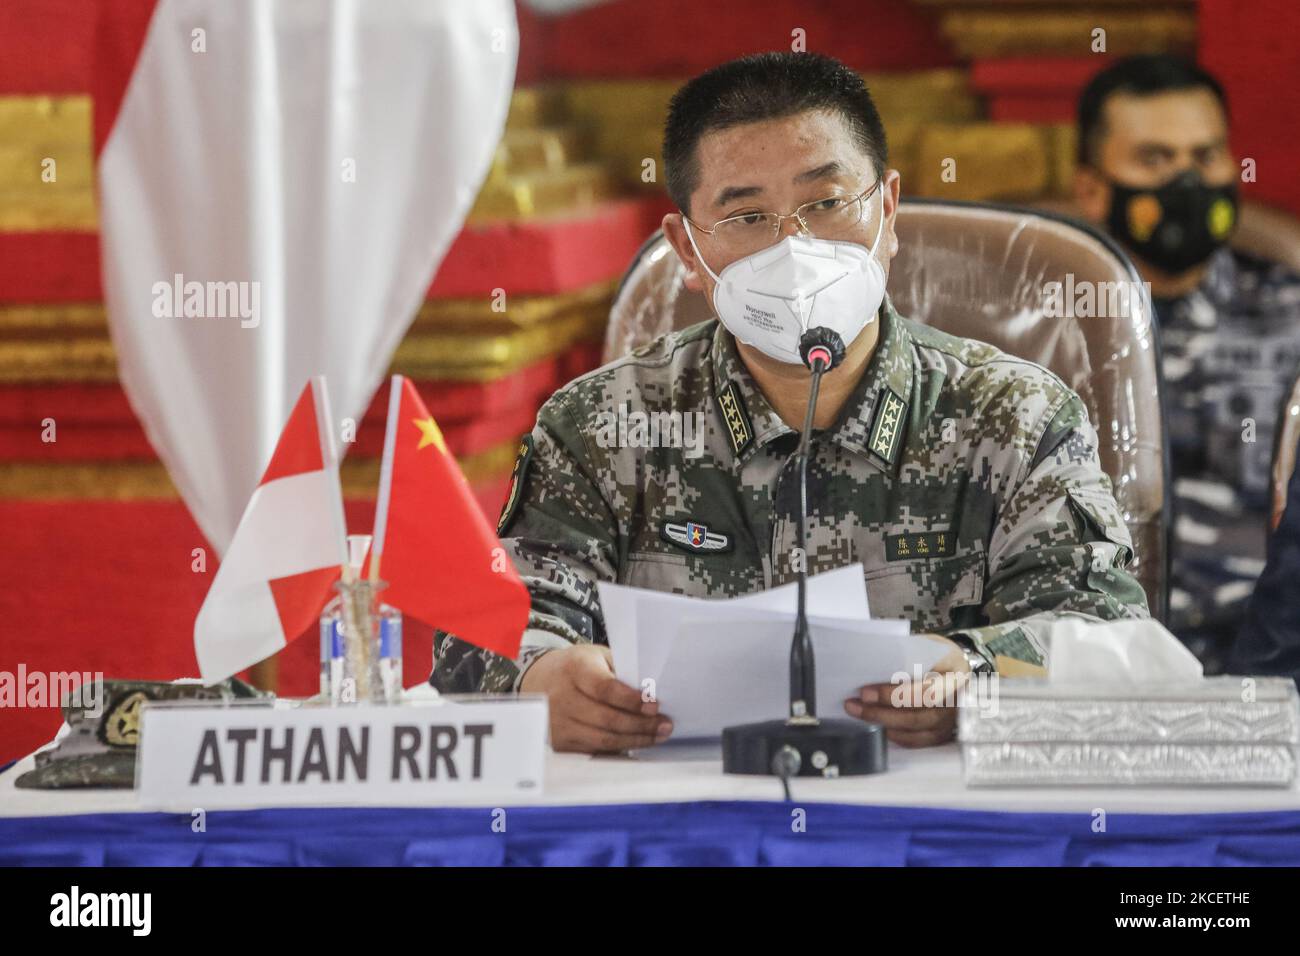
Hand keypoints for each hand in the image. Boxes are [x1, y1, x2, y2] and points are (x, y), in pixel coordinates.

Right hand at [519, 644, 672, 753]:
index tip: (655, 705)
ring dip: (635, 740)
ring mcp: (558, 723)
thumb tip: (653, 693)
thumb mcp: (598, 657)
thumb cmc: (579, 667)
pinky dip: (619, 748)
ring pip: (603, 739)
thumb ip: (622, 671)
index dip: (631, 700)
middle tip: (665, 724)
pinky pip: (595, 749)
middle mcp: (562, 696)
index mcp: (575, 668)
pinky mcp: (560, 742)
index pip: (604, 688)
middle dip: (641, 725)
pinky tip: (637, 743)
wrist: (541, 680)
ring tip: (658, 735)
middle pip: (606, 718)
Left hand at [843, 635, 970, 747]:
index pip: (923, 684)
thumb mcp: (926, 645)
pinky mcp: (945, 732)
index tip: (865, 691)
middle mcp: (958, 694)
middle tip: (855, 704)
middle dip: (883, 708)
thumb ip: (906, 654)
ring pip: (917, 725)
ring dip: (884, 721)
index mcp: (954, 666)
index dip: (894, 692)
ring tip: (858, 713)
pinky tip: (878, 727)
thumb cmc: (937, 656)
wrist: (958, 671)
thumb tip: (870, 666)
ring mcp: (953, 716)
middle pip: (919, 708)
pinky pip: (919, 740)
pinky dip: (897, 735)